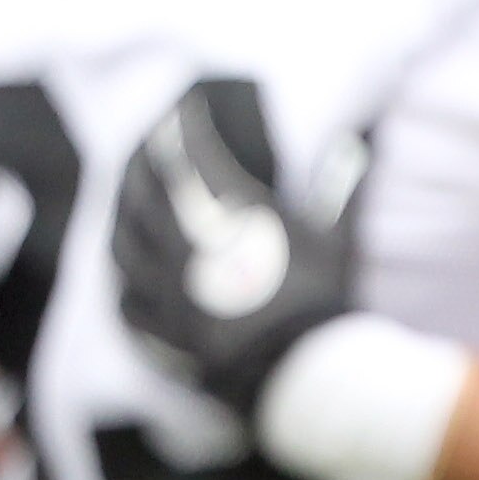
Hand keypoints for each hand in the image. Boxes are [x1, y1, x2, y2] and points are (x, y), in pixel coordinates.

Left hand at [110, 79, 366, 431]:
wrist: (304, 370)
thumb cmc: (325, 299)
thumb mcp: (337, 237)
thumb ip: (341, 187)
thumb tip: (356, 143)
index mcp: (226, 215)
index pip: (191, 154)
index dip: (182, 127)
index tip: (183, 109)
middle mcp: (184, 245)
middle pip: (142, 193)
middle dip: (141, 164)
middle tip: (143, 151)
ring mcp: (167, 290)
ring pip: (124, 244)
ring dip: (122, 218)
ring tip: (126, 207)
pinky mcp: (164, 331)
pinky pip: (129, 304)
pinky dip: (126, 286)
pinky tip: (127, 281)